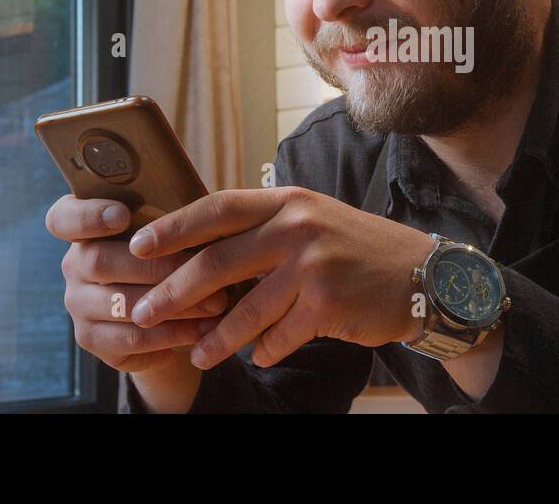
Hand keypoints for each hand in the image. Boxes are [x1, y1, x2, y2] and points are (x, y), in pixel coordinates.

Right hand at [44, 193, 233, 372]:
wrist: (173, 304)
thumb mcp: (173, 228)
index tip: (122, 216)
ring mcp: (77, 303)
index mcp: (84, 226)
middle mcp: (73, 264)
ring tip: (216, 303)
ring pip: (119, 304)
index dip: (88, 216)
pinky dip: (171, 334)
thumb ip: (171, 220)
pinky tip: (203, 331)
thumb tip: (199, 216)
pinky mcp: (92, 338)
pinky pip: (130, 338)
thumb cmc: (176, 251)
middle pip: (98, 262)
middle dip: (156, 266)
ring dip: (173, 304)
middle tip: (205, 266)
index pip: (63, 218)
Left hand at [124, 187, 437, 370]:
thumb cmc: (357, 249)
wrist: (421, 275)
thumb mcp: (312, 219)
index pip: (216, 208)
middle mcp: (297, 227)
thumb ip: (264, 226)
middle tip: (143, 312)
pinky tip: (257, 357)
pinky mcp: (327, 303)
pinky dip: (263, 351)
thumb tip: (200, 245)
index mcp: (286, 201)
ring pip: (243, 310)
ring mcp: (313, 265)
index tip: (137, 248)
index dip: (173, 229)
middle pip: (217, 261)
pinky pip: (277, 336)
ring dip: (213, 337)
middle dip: (173, 291)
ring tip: (195, 354)